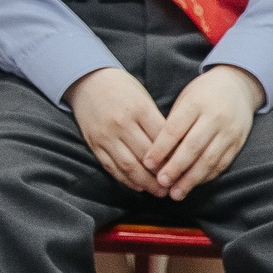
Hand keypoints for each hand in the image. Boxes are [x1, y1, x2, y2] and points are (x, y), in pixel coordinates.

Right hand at [66, 68, 168, 194]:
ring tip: (160, 192)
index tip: (186, 168)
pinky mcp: (94, 144)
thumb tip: (173, 149)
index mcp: (138, 109)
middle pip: (147, 156)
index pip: (162, 140)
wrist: (86, 81)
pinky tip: (139, 186)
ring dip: (147, 183)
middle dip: (163, 174)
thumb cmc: (121, 88)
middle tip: (177, 185)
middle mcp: (121, 124)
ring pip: (129, 166)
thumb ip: (156, 122)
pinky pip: (112, 167)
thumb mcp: (143, 98)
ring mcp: (106, 136)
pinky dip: (126, 180)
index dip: (175, 157)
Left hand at [148, 65, 263, 198]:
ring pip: (209, 159)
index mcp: (195, 104)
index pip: (175, 129)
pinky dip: (206, 176)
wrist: (238, 86)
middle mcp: (214, 118)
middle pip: (193, 147)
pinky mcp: (238, 143)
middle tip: (160, 182)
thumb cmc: (202, 94)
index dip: (160, 148)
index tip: (147, 164)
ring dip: (191, 179)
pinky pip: (222, 163)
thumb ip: (173, 123)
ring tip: (176, 193)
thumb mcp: (185, 99)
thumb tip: (156, 152)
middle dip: (175, 168)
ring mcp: (229, 132)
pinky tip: (193, 184)